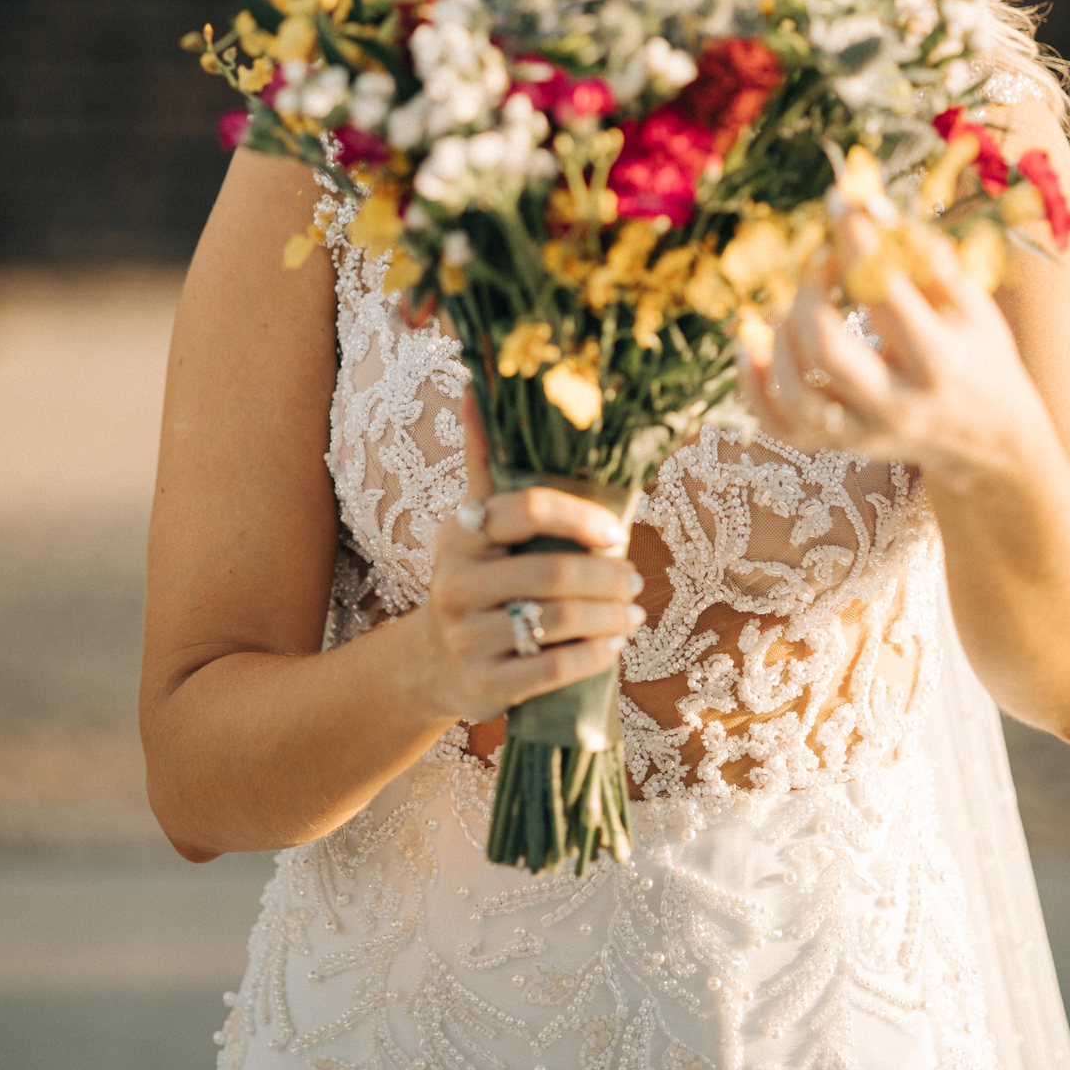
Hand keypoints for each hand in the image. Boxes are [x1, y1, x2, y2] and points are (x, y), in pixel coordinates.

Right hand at [412, 396, 645, 727]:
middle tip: (634, 577)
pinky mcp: (483, 686)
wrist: (436, 661)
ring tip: (633, 611)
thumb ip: (486, 459)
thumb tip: (477, 383)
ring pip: (557, 622)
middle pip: (552, 572)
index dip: (580, 516)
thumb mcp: (476, 520)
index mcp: (461, 533)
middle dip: (607, 576)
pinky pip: (553, 669)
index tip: (617, 530)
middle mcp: (455, 583)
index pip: (526, 507)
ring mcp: (466, 638)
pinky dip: (594, 656)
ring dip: (609, 617)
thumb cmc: (477, 575)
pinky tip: (613, 645)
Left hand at [737, 209, 1057, 494]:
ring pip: (796, 396)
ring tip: (794, 303)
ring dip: (780, 338)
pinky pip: (778, 425)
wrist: (989, 442)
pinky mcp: (838, 447)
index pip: (886, 295)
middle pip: (829, 353)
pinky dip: (753, 384)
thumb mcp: (970, 304)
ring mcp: (864, 433)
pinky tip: (752, 341)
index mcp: (939, 361)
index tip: (840, 203)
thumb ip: (925, 257)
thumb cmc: (976, 354)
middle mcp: (898, 404)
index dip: (856, 243)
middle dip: (811, 294)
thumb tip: (871, 208)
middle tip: (820, 258)